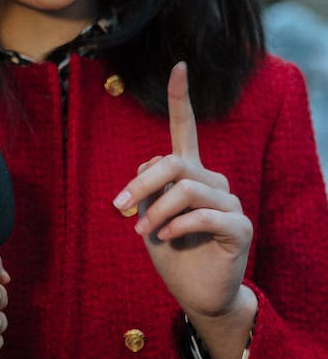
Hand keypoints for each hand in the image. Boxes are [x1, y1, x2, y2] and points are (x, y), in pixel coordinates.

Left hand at [112, 62, 253, 321]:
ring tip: (144, 230)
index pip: (184, 129)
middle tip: (119, 206)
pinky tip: (168, 237)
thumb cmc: (172, 251)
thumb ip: (147, 189)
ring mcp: (229, 203)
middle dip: (142, 183)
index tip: (179, 66)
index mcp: (189, 173)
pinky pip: (206, 215)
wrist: (196, 292)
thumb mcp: (149, 215)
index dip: (181, 98)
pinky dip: (179, 225)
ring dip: (157, 210)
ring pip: (187, 189)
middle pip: (174, 163)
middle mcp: (212, 181)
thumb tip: (146, 170)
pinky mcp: (239, 228)